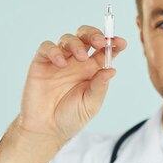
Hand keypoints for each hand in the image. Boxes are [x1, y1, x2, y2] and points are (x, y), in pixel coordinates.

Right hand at [16, 25, 126, 142]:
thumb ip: (100, 86)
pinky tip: (61, 63)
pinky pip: (47, 48)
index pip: (105, 50)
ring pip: (68, 39)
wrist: (46, 129)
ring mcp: (59, 61)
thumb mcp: (91, 104)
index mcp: (93, 69)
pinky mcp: (42, 63)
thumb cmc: (71, 117)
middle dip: (94, 34)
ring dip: (76, 43)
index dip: (113, 43)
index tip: (121, 43)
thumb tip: (112, 69)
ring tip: (80, 56)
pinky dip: (54, 51)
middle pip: (86, 37)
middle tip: (100, 42)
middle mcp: (77, 62)